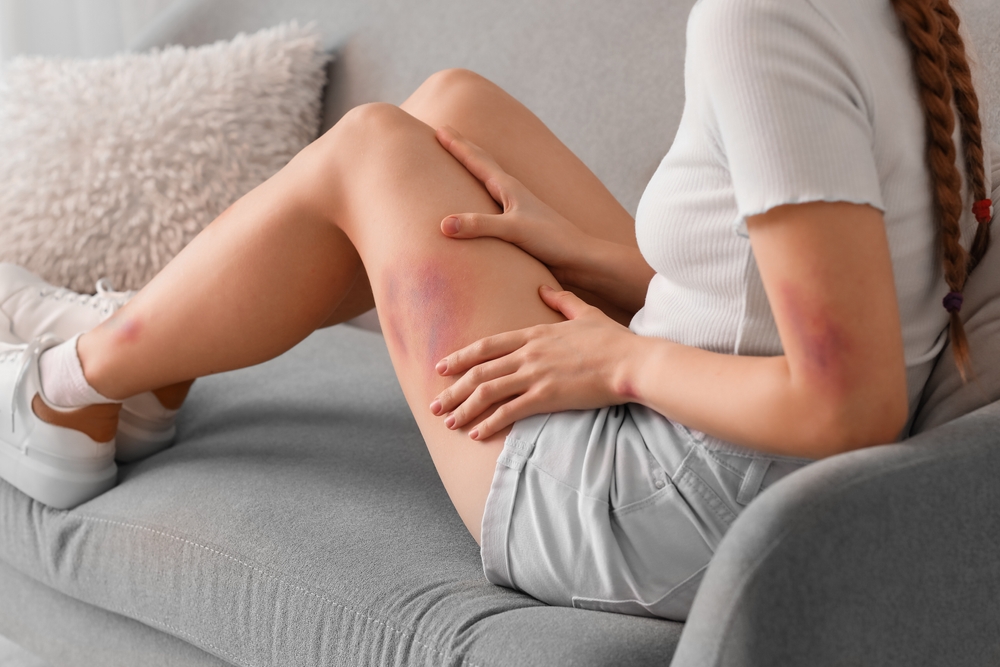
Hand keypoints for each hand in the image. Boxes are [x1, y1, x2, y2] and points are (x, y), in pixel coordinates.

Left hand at [429, 285, 634, 439]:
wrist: (631, 361)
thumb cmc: (613, 340)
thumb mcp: (584, 312)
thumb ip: (561, 301)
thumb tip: (544, 290)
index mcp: (534, 333)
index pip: (487, 346)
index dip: (461, 357)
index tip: (442, 367)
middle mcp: (529, 353)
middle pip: (480, 371)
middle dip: (453, 388)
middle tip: (435, 403)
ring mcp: (536, 374)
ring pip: (488, 391)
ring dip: (464, 408)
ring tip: (448, 422)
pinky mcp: (547, 396)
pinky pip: (509, 411)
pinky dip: (489, 423)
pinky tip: (476, 434)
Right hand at [436, 126, 592, 276]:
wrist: (578, 256)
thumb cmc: (551, 240)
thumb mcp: (512, 231)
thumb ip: (479, 226)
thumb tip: (444, 224)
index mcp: (509, 188)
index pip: (477, 161)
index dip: (457, 146)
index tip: (439, 129)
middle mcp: (512, 193)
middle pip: (482, 163)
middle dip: (462, 147)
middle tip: (444, 131)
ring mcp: (515, 207)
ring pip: (488, 179)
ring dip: (472, 166)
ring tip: (460, 159)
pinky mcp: (518, 223)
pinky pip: (491, 201)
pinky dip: (480, 192)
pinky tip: (480, 199)